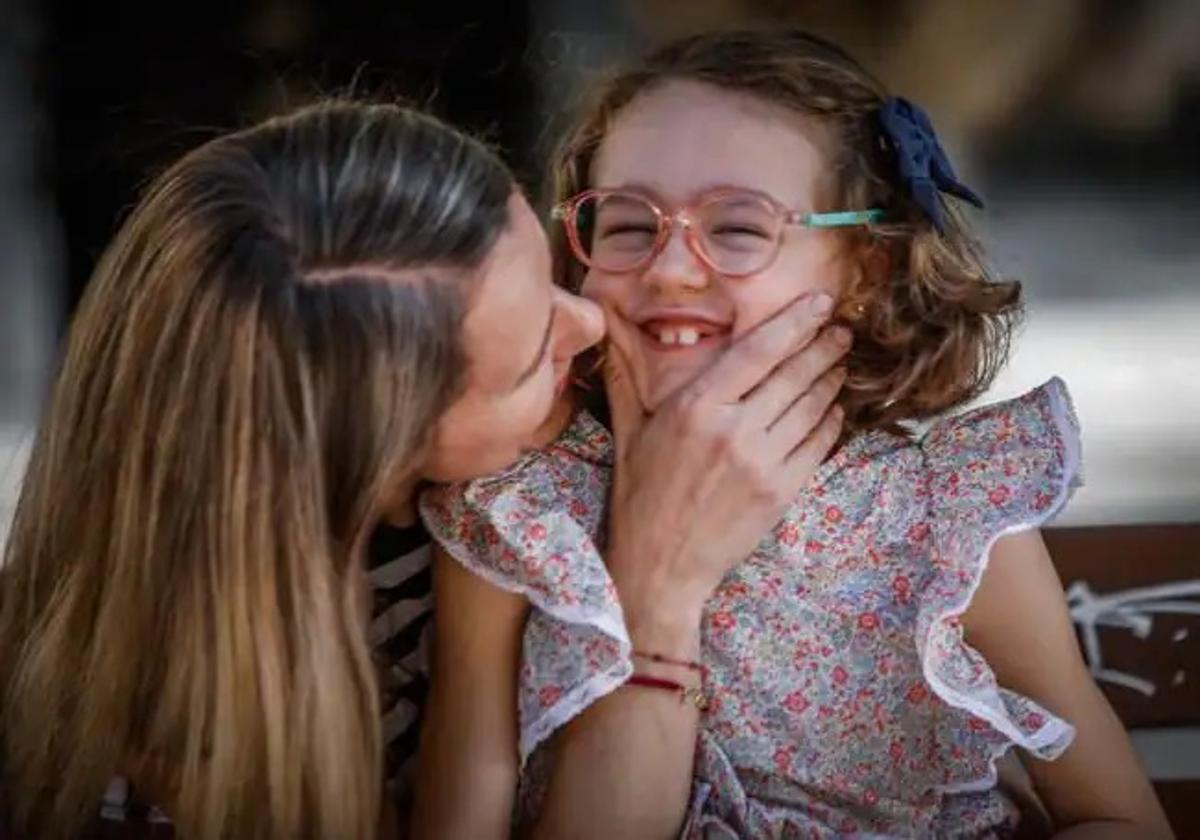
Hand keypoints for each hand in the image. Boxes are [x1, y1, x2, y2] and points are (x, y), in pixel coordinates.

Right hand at [603, 292, 848, 649]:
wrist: (660, 568)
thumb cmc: (640, 497)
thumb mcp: (628, 432)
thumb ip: (625, 374)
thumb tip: (606, 324)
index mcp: (695, 407)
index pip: (757, 350)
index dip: (794, 322)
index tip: (819, 303)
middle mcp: (733, 429)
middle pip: (794, 374)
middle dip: (823, 347)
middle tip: (841, 330)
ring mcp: (761, 462)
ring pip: (812, 407)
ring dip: (830, 381)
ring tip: (838, 365)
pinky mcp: (780, 492)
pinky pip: (818, 445)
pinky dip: (830, 423)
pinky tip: (832, 411)